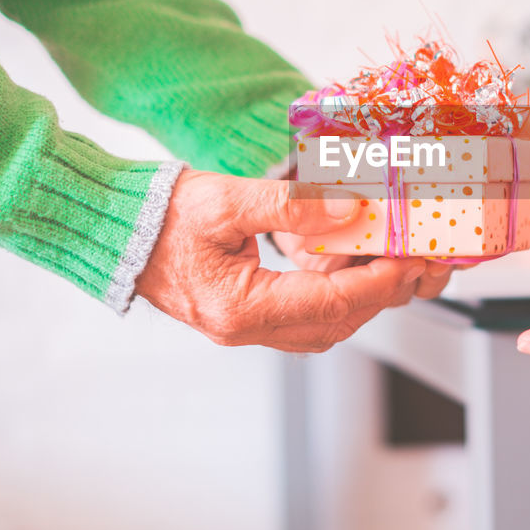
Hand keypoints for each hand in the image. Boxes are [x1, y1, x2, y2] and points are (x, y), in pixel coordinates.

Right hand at [135, 170, 430, 351]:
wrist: (117, 229)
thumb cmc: (160, 216)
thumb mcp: (226, 200)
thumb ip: (290, 207)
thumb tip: (348, 210)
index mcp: (239, 309)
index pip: (330, 304)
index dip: (377, 282)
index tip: (408, 259)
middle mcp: (244, 329)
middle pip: (334, 323)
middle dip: (380, 293)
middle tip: (412, 260)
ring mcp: (244, 327)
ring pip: (323, 325)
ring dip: (360, 297)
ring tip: (389, 261)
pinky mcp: (245, 314)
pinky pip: (304, 316)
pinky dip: (335, 295)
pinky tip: (350, 265)